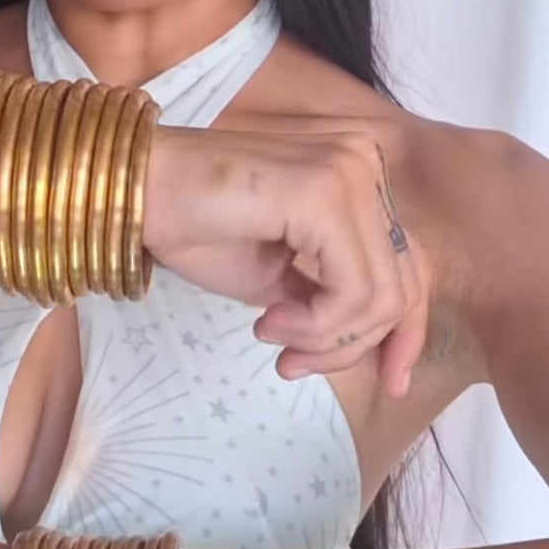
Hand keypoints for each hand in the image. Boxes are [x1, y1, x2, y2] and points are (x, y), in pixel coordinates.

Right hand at [145, 117, 428, 397]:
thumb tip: (372, 350)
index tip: (389, 384)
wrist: (135, 195)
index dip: (407, 333)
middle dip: (352, 346)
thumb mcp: (282, 278)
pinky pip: (352, 290)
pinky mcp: (325, 192)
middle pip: (404, 287)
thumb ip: (332, 300)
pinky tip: (268, 320)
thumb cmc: (195, 229)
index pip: (413, 266)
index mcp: (360, 179)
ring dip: (325, 339)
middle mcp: (365, 164)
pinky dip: (315, 325)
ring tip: (271, 334)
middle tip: (292, 364)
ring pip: (382, 297)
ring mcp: (349, 172)